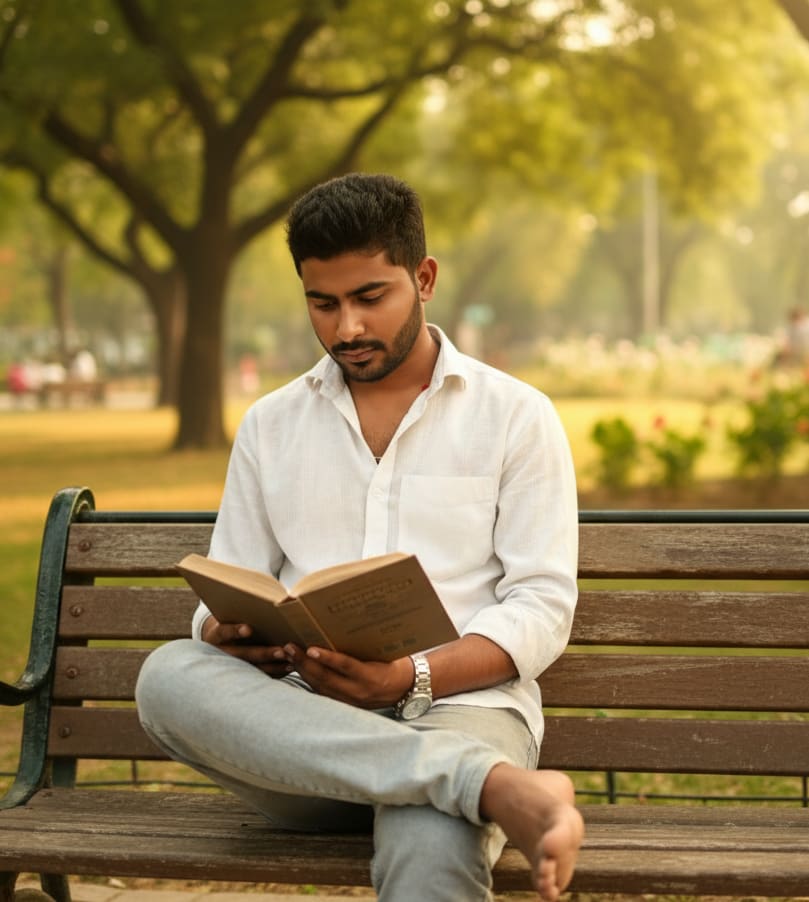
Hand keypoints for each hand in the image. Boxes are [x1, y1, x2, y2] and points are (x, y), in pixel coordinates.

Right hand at [201, 615, 290, 676]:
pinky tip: (290, 667)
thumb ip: (248, 609)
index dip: (235, 631)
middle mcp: (222, 652)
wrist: (217, 640)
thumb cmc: (230, 620)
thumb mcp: (231, 614)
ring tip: (290, 660)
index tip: (248, 629)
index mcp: (217, 635)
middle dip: (263, 653)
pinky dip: (276, 672)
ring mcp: (232, 665)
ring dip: (273, 665)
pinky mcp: (244, 674)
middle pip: (243, 654)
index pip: (224, 631)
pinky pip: (261, 675)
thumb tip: (282, 599)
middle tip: (281, 651)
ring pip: (254, 668)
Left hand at [283, 644, 413, 708]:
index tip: (310, 649)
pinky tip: (298, 670)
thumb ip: (362, 647)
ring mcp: (351, 700)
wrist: (404, 688)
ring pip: (320, 687)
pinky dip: (309, 681)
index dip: (327, 658)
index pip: (345, 666)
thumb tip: (339, 628)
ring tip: (288, 656)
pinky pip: (323, 693)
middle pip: (326, 678)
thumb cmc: (393, 663)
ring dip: (302, 671)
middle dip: (304, 663)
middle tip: (289, 648)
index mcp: (370, 676)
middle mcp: (359, 691)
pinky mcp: (345, 704)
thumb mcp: (382, 652)